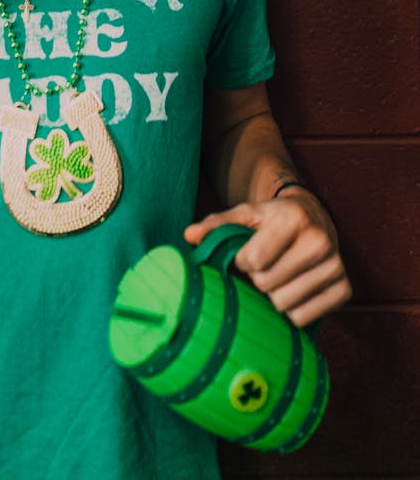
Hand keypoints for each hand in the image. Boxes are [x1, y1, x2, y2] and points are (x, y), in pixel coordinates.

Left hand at [184, 191, 351, 327]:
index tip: (248, 252)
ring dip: (274, 296)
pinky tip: (295, 288)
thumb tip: (189, 236)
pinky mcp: (344, 289)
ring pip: (285, 305)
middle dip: (258, 279)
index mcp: (293, 218)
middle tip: (266, 265)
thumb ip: (217, 225)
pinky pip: (304, 318)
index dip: (242, 261)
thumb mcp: (246, 214)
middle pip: (267, 285)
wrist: (313, 218)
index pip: (252, 260)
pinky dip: (293, 310)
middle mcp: (320, 240)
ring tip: (280, 276)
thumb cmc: (272, 219)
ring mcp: (335, 266)